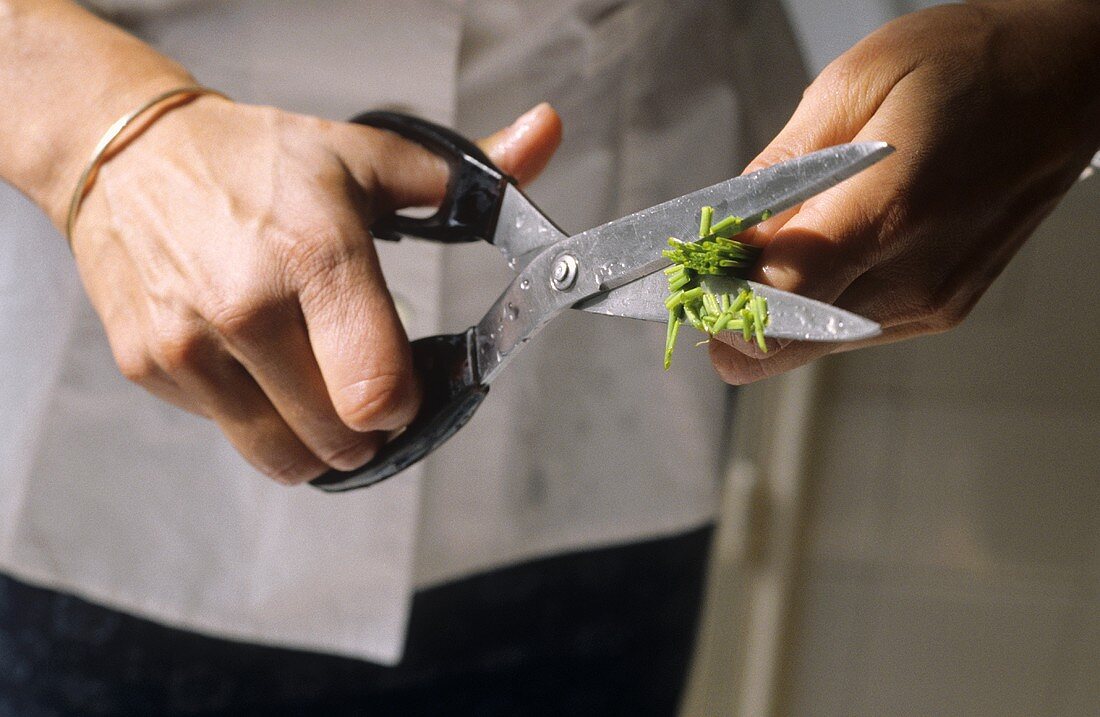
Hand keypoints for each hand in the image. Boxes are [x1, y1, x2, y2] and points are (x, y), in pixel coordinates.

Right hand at [71, 98, 561, 482]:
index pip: (379, 393)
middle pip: (341, 441)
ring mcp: (189, 345)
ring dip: (318, 443)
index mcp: (315, 254)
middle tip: (365, 385)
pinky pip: (231, 436)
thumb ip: (468, 174)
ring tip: (318, 387)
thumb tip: (546, 135)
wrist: (130, 156)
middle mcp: (246, 307)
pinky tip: (258, 366)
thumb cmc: (260, 160)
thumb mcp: (368, 158)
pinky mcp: (150, 369)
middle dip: (369, 429)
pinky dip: (259, 421)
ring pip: (285, 460)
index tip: (407, 384)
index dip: (407, 404)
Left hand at [710, 0, 1099, 383]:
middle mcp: (912, 282)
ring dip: (774, 308)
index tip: (688, 269)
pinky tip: (828, 246)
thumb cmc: (964, 65)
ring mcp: (930, 306)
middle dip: (731, 314)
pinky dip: (816, 301)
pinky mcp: (940, 312)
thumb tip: (722, 238)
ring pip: (806, 348)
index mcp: (888, 215)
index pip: (774, 306)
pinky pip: (845, 330)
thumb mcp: (851, 87)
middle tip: (721, 259)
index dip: (715, 300)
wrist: (1066, 80)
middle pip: (779, 349)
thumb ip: (778, 174)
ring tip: (782, 238)